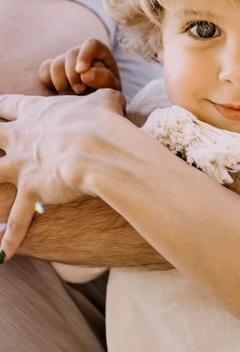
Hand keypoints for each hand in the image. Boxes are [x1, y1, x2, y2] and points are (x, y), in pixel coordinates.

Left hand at [0, 90, 125, 259]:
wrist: (101, 149)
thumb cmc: (105, 122)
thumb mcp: (105, 100)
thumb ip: (103, 97)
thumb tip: (115, 97)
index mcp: (36, 112)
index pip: (7, 105)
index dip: (0, 107)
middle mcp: (21, 137)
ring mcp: (22, 164)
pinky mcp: (31, 189)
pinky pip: (19, 218)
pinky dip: (10, 236)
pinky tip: (2, 254)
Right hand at [39, 38, 120, 93]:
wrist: (92, 109)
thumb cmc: (107, 96)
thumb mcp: (112, 89)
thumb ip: (103, 79)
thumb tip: (84, 73)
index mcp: (101, 54)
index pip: (92, 44)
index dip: (85, 55)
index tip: (81, 71)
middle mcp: (82, 54)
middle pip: (71, 54)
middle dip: (73, 75)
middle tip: (80, 91)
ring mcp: (65, 61)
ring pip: (56, 64)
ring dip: (62, 82)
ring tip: (73, 96)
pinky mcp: (51, 70)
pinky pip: (44, 70)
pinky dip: (50, 83)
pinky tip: (61, 94)